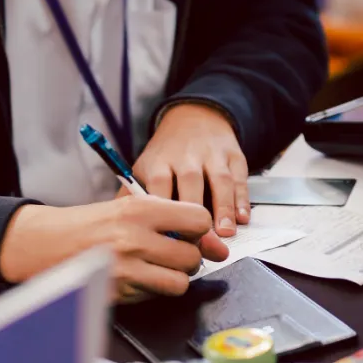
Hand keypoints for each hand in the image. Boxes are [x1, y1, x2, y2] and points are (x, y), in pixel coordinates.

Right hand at [0, 197, 229, 303]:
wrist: (45, 244)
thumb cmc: (91, 225)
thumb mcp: (130, 209)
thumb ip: (173, 222)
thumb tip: (217, 246)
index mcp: (139, 209)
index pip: (199, 220)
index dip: (199, 229)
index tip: (189, 232)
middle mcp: (134, 238)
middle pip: (192, 256)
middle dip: (186, 257)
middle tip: (168, 252)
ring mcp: (126, 268)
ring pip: (180, 282)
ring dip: (173, 278)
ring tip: (155, 267)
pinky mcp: (118, 292)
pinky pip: (156, 296)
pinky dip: (152, 290)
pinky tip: (136, 278)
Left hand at [131, 102, 249, 237]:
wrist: (194, 118)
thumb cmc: (167, 155)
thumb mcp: (144, 169)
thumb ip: (132, 197)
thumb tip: (120, 230)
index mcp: (159, 162)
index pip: (160, 187)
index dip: (166, 214)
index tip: (168, 240)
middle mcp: (186, 156)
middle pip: (191, 184)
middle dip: (196, 215)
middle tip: (200, 243)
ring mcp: (212, 155)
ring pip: (220, 181)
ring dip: (223, 209)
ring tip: (225, 234)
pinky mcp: (234, 156)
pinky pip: (240, 179)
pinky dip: (242, 200)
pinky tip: (242, 218)